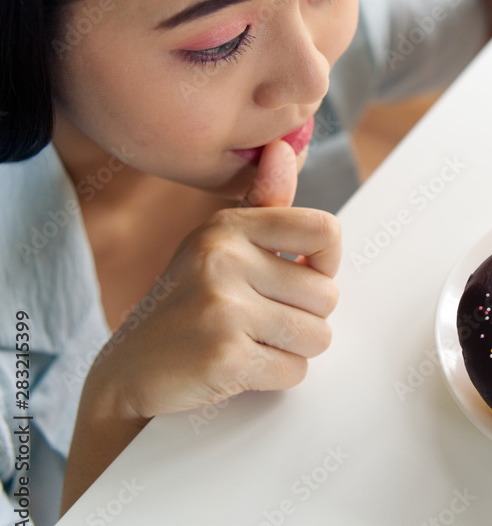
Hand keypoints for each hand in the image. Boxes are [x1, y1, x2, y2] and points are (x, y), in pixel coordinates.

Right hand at [86, 139, 339, 420]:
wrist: (130, 371)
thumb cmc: (189, 305)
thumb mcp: (221, 246)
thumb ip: (265, 204)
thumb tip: (284, 148)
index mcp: (228, 226)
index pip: (326, 230)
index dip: (326, 263)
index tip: (302, 275)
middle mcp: (224, 258)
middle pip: (327, 295)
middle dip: (305, 319)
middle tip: (260, 322)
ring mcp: (223, 306)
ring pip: (317, 336)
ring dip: (292, 350)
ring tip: (250, 343)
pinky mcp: (225, 355)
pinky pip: (294, 370)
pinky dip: (275, 377)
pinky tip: (239, 368)